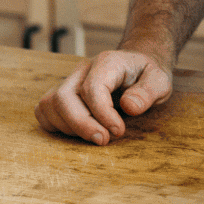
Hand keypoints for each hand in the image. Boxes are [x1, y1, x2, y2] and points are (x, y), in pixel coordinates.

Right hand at [34, 47, 173, 144]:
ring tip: (95, 135)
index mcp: (107, 62)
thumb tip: (129, 107)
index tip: (118, 131)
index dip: (102, 115)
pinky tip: (78, 132)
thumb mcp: (160, 80)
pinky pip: (44, 110)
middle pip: (63, 97)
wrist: (138, 65)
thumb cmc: (147, 75)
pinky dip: (55, 125)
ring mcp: (70, 81)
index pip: (92, 89)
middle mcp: (83, 69)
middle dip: (81, 125)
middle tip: (104, 141)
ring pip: (49, 104)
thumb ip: (148, 92)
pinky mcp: (62, 93)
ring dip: (68, 127)